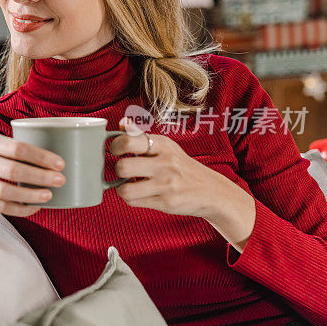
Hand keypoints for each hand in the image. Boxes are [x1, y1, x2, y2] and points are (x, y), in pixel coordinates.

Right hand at [0, 133, 65, 216]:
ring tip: (49, 195)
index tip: (59, 162)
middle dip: (40, 175)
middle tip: (60, 179)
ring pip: (6, 190)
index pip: (17, 147)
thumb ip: (6, 148)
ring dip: (31, 195)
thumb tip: (43, 155)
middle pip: (14, 170)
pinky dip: (19, 209)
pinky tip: (34, 208)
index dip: (41, 156)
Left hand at [109, 118, 255, 250]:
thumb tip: (122, 123)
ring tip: (129, 184)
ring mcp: (166, 184)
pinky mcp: (165, 203)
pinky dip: (131, 198)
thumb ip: (141, 136)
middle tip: (123, 170)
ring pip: (125, 189)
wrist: (211, 191)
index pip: (129, 140)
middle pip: (123, 167)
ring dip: (122, 188)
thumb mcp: (166, 147)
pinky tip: (139, 193)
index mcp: (164, 145)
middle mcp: (165, 163)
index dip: (115, 145)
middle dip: (117, 170)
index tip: (116, 150)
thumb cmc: (182, 167)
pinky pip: (134, 202)